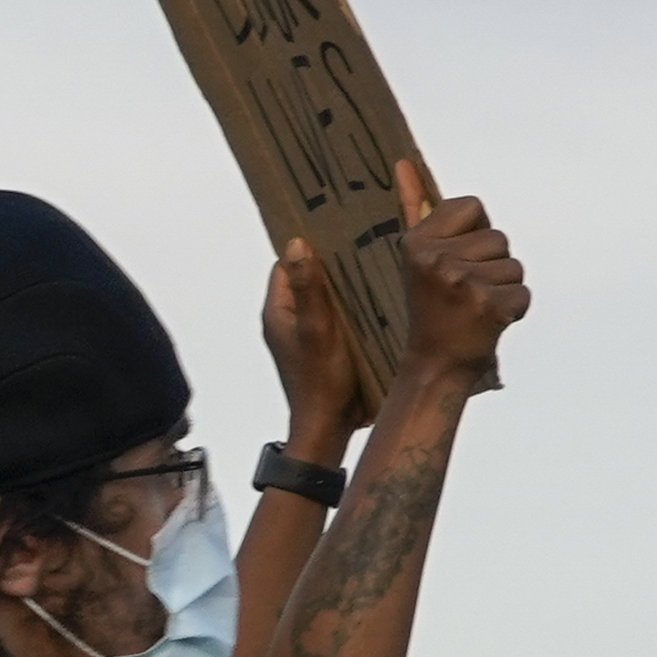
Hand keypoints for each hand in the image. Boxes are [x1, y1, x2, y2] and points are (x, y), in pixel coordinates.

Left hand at [254, 230, 367, 457]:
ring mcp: (305, 334)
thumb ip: (308, 289)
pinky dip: (352, 304)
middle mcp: (287, 320)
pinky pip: (337, 315)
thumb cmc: (321, 382)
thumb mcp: (317, 330)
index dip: (307, 244)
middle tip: (364, 240)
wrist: (328, 429)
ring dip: (345, 283)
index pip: (286, 264)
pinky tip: (378, 296)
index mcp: (278, 312)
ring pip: (325, 296)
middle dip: (331, 261)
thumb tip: (296, 244)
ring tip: (375, 262)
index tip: (335, 226)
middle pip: (307, 277)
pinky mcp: (324, 346)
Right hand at [389, 157, 525, 400]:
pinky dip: (513, 309)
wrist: (433, 367)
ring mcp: (463, 284)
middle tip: (462, 293)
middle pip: (498, 238)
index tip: (452, 262)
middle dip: (489, 264)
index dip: (471, 234)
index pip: (473, 206)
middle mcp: (436, 260)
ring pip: (514, 266)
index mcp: (416, 242)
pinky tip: (488, 322)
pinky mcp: (489, 307)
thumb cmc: (430, 308)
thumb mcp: (416, 257)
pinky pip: (523, 293)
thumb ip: (415, 207)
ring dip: (503, 287)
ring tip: (474, 308)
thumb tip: (404, 164)